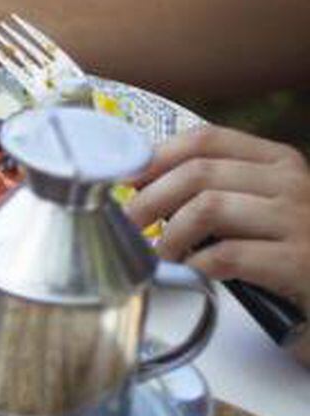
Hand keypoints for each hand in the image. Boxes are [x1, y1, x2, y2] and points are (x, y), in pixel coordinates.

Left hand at [122, 125, 309, 314]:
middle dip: (149, 201)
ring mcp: (299, 220)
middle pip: (198, 173)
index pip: (205, 140)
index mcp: (278, 163)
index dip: (155, 158)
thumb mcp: (260, 212)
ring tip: (163, 257)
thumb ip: (217, 192)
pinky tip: (190, 275)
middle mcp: (292, 183)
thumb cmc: (291, 254)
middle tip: (129, 229)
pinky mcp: (300, 261)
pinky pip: (226, 255)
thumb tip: (143, 188)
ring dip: (170, 237)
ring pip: (207, 208)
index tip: (124, 182)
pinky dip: (194, 266)